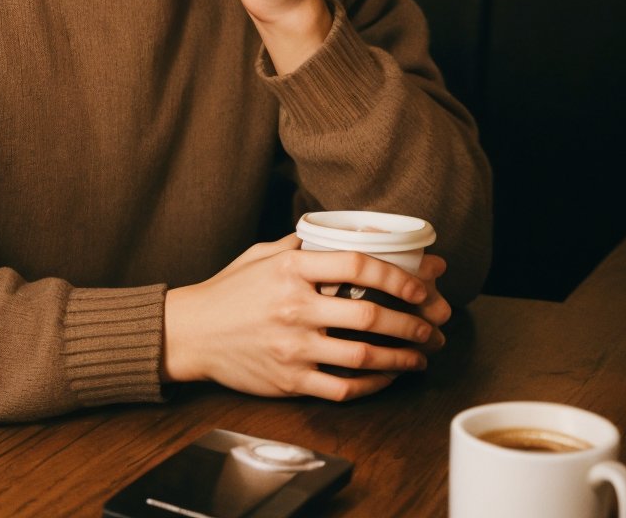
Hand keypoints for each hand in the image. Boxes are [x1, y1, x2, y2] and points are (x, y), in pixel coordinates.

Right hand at [162, 235, 446, 402]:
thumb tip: (344, 236)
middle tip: (435, 324)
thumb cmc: (229, 290)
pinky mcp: (290, 380)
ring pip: (364, 357)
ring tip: (422, 355)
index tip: (423, 283)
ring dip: (403, 357)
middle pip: (370, 315)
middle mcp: (295, 307)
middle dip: (413, 322)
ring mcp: (293, 348)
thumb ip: (301, 246)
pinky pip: (344, 388)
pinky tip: (388, 378)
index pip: (357, 265)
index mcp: (291, 269)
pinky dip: (375, 385)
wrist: (191, 332)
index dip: (397, 274)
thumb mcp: (262, 254)